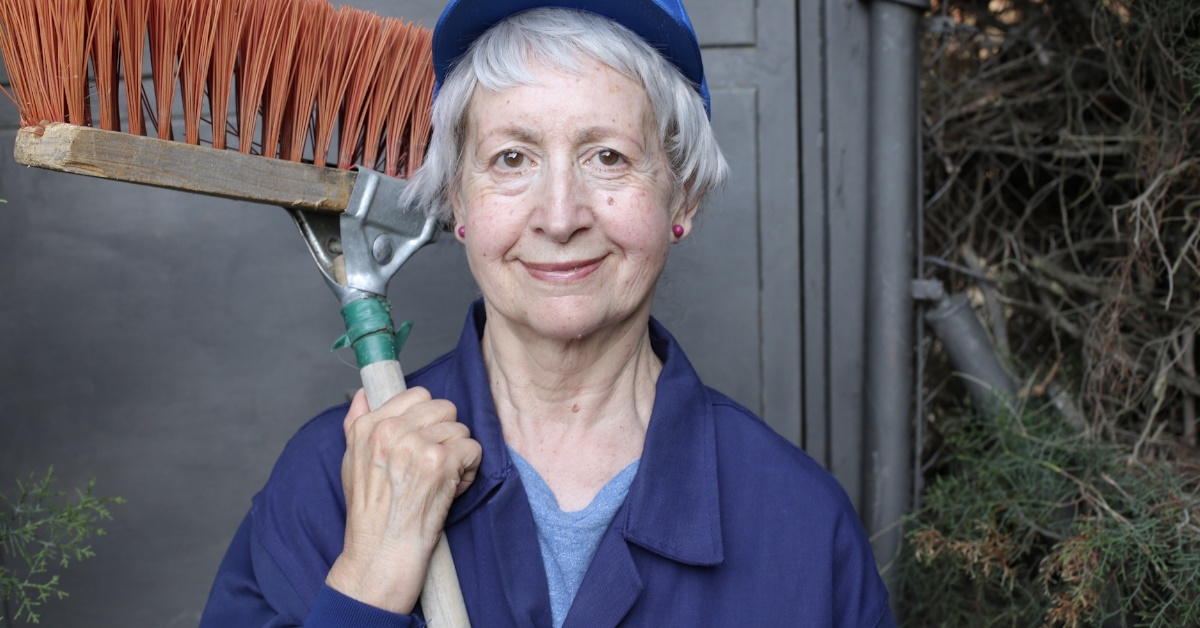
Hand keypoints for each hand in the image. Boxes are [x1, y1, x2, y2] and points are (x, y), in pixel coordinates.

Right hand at [325, 387, 481, 613]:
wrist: (380, 554)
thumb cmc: (370, 516)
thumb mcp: (352, 464)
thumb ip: (357, 424)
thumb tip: (364, 394)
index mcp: (369, 426)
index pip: (418, 394)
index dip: (428, 420)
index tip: (422, 443)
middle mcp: (390, 430)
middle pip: (444, 408)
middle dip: (446, 435)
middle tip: (435, 464)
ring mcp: (416, 444)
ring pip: (461, 429)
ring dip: (458, 456)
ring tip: (441, 480)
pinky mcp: (439, 462)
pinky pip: (473, 449)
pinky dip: (470, 471)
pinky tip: (453, 488)